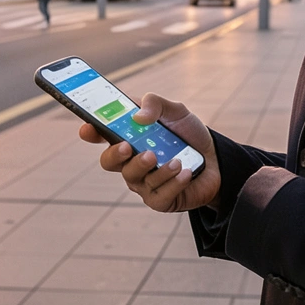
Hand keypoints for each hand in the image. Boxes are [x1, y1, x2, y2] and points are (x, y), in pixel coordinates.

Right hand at [78, 92, 221, 212]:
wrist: (217, 159)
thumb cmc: (189, 135)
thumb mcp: (176, 111)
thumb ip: (155, 104)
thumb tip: (138, 117)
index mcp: (128, 137)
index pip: (101, 135)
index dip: (90, 132)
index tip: (87, 129)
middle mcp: (130, 161)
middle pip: (109, 162)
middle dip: (115, 155)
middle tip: (128, 146)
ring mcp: (143, 183)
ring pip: (135, 179)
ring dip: (155, 169)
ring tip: (175, 161)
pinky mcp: (160, 200)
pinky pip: (158, 195)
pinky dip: (173, 183)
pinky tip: (185, 173)